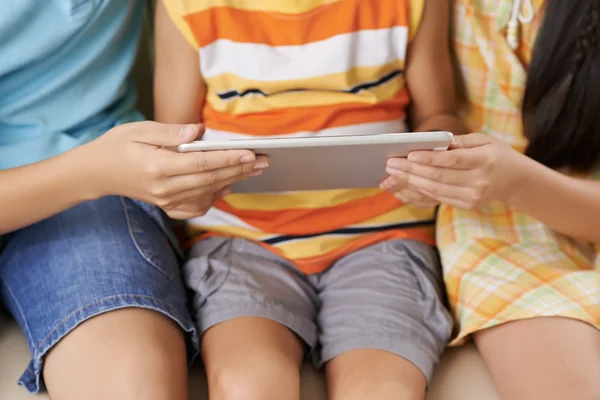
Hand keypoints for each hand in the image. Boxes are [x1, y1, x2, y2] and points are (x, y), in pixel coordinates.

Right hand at [78, 121, 267, 218]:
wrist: (97, 173)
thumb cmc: (118, 145)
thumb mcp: (139, 129)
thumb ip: (170, 131)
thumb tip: (199, 131)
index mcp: (158, 166)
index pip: (201, 163)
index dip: (228, 159)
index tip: (250, 154)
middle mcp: (164, 188)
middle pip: (210, 180)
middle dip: (239, 170)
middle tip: (263, 161)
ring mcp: (166, 201)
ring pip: (207, 193)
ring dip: (232, 182)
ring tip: (252, 170)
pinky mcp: (167, 207)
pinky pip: (197, 206)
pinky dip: (214, 197)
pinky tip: (226, 186)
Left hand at [384, 133, 529, 209]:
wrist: (516, 181)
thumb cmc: (498, 155)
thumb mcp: (486, 140)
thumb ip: (461, 141)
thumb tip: (435, 141)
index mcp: (485, 160)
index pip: (452, 160)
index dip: (429, 158)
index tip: (409, 154)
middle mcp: (478, 181)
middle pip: (439, 176)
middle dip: (412, 170)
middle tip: (391, 164)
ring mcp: (472, 196)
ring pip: (435, 189)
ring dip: (411, 181)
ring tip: (393, 174)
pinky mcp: (467, 205)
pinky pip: (438, 198)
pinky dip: (419, 191)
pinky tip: (406, 184)